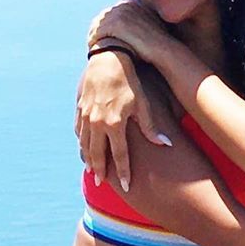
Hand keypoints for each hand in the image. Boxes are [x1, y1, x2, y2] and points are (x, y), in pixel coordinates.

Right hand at [74, 51, 167, 189]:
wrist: (107, 58)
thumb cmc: (129, 81)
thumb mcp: (142, 104)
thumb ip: (151, 127)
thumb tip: (166, 144)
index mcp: (114, 124)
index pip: (119, 155)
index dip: (123, 172)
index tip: (127, 187)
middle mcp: (96, 123)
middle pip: (97, 155)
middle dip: (100, 171)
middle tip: (100, 184)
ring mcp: (86, 116)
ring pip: (85, 145)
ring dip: (88, 160)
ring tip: (92, 172)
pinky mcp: (80, 109)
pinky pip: (78, 132)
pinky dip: (81, 144)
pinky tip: (84, 150)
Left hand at [88, 0, 174, 66]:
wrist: (164, 50)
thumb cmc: (159, 43)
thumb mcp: (149, 25)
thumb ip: (138, 20)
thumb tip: (129, 28)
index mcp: (132, 1)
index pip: (113, 11)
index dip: (106, 24)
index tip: (102, 35)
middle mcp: (126, 3)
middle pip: (103, 16)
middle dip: (97, 28)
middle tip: (92, 41)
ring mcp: (121, 13)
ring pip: (99, 24)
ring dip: (93, 35)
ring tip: (91, 46)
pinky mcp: (116, 24)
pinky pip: (99, 33)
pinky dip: (94, 41)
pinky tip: (92, 49)